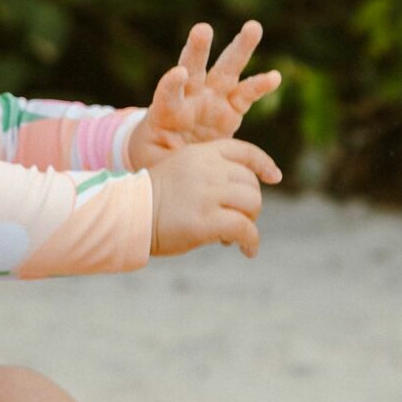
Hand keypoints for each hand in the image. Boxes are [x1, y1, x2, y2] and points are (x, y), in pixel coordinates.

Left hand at [128, 20, 282, 171]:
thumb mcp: (155, 165)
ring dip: (239, 49)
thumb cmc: (157, 160)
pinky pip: (246, 95)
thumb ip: (167, 166)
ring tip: (253, 27)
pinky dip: (260, 85)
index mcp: (166, 113)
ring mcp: (212, 101)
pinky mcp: (230, 110)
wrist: (171, 158)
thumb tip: (179, 181)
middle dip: (198, 48)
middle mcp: (190, 99)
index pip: (167, 95)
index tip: (178, 73)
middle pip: (194, 68)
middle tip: (202, 29)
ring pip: (225, 71)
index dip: (171, 84)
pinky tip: (275, 76)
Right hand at [148, 137, 281, 259]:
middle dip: (250, 204)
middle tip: (237, 221)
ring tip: (235, 235)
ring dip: (250, 221)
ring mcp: (207, 194)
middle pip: (250, 183)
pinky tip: (247, 250)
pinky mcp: (206, 221)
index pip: (243, 151)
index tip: (274, 177)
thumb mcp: (179, 170)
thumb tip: (240, 196)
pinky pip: (244, 228)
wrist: (128, 215)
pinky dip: (251, 241)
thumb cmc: (150, 199)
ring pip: (252, 204)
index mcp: (200, 154)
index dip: (263, 164)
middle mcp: (208, 169)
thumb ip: (207, 174)